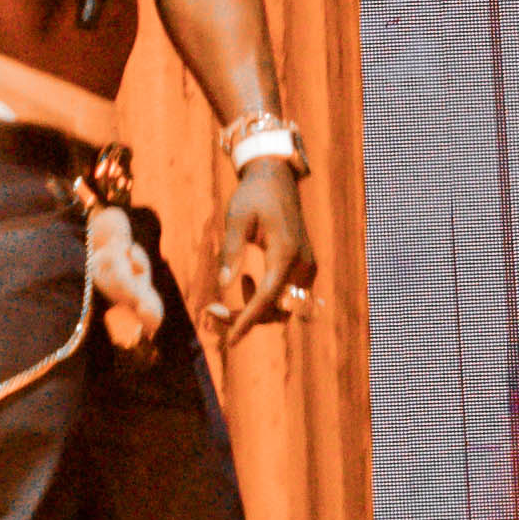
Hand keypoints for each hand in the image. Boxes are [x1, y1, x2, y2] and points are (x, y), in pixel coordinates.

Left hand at [207, 168, 313, 344]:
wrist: (277, 179)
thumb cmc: (253, 195)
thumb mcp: (235, 218)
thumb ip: (230, 251)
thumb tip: (223, 286)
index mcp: (286, 251)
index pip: (268, 298)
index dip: (248, 320)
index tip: (231, 340)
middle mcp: (303, 264)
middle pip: (277, 310)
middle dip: (246, 318)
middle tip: (211, 311)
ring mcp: (307, 268)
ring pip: (283, 308)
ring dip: (255, 310)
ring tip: (228, 293)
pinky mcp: (304, 268)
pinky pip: (286, 296)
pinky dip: (265, 298)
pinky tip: (247, 278)